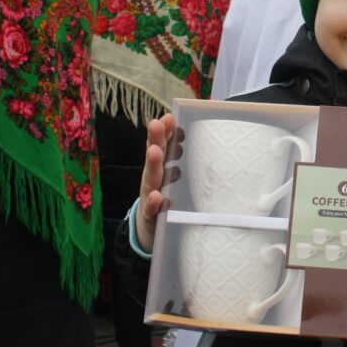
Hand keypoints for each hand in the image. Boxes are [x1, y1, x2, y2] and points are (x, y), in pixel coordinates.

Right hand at [135, 113, 179, 252]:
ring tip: (155, 151)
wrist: (150, 229)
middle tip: (157, 124)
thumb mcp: (172, 177)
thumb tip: (196, 135)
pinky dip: (153, 202)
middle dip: (156, 139)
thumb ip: (180, 159)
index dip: (165, 131)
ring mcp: (150, 195)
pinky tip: (156, 196)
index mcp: (161, 166)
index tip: (169, 117)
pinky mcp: (151, 216)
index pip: (162, 145)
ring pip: (151, 179)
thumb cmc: (166, 197)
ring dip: (153, 164)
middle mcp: (154, 178)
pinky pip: (152, 209)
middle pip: (155, 156)